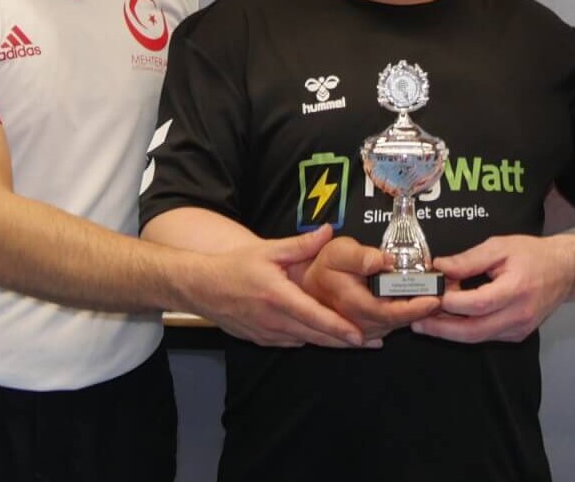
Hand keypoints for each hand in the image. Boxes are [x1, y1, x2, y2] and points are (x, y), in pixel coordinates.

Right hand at [181, 226, 365, 348]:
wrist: (201, 287)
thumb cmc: (234, 267)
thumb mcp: (267, 250)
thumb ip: (301, 244)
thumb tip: (328, 231)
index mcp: (277, 297)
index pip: (314, 317)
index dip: (339, 328)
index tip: (360, 335)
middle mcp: (273, 320)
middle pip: (316, 336)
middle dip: (345, 340)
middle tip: (373, 341)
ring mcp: (267, 333)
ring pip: (306, 342)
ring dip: (331, 343)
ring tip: (357, 342)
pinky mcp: (262, 340)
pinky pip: (292, 342)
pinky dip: (310, 341)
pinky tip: (326, 337)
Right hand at [299, 236, 441, 344]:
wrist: (304, 284)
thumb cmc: (323, 266)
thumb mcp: (338, 251)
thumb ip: (359, 256)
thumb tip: (381, 260)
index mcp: (350, 303)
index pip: (386, 313)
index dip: (412, 309)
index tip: (432, 300)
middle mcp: (353, 323)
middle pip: (393, 323)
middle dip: (419, 312)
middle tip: (442, 296)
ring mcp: (355, 331)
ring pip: (390, 329)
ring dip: (411, 317)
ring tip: (430, 300)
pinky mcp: (357, 334)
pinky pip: (384, 331)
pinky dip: (400, 320)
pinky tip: (412, 309)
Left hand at [411, 234, 574, 342]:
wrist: (565, 270)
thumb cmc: (533, 254)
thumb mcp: (500, 246)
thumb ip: (469, 259)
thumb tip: (440, 267)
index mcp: (516, 289)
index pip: (478, 304)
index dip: (451, 303)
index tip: (431, 293)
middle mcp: (519, 315)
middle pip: (474, 331)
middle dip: (442, 329)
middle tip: (417, 323)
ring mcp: (519, 328)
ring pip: (478, 337)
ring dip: (450, 332)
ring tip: (427, 322)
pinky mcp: (517, 334)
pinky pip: (486, 336)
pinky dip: (466, 330)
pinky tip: (450, 320)